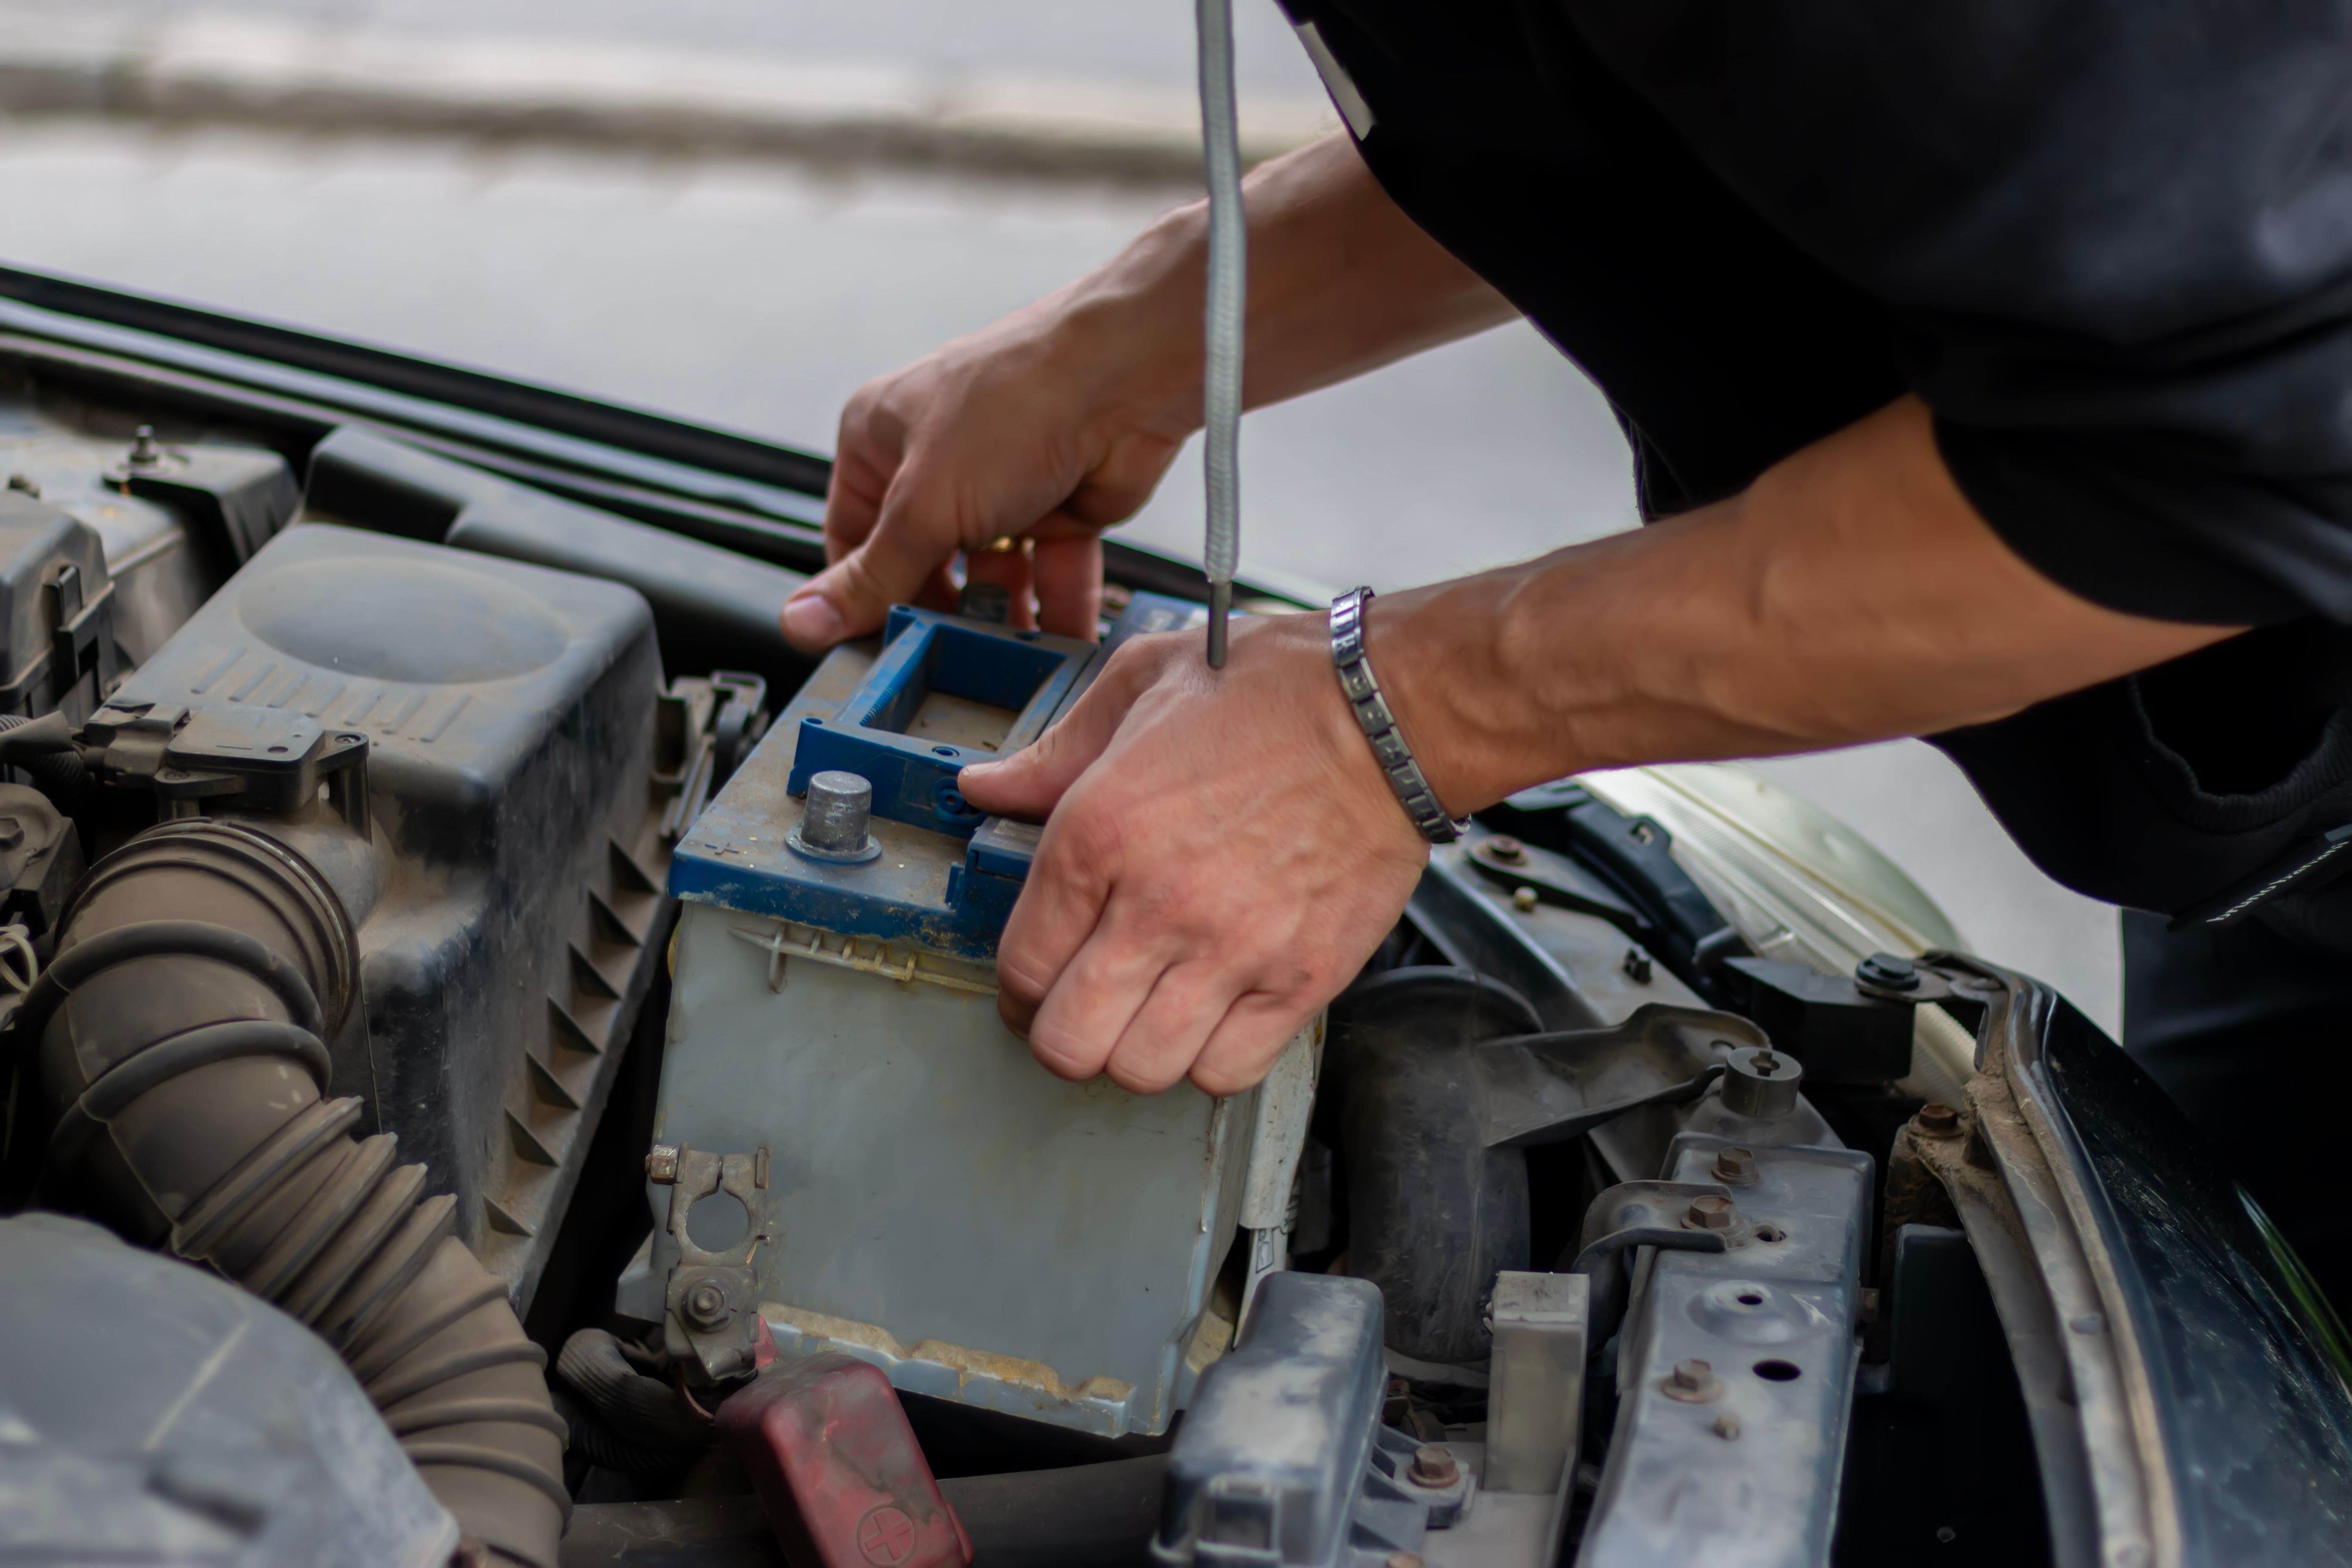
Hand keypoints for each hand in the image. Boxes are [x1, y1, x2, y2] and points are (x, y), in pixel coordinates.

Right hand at [782, 296, 1194, 651]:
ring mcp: (1002, 486)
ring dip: (999, 625)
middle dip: (937, 617)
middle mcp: (939, 461)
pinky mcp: (1061, 508)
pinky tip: (1057, 653)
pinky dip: (1055, 613)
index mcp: (881, 440)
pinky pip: (1050, 576)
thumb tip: (803, 620)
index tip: (873, 649)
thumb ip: (872, 575)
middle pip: (923, 566)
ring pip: (991, 578)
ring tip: (1002, 670)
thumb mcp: (924, 504)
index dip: (860, 597)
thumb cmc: (1015, 402)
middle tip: (941, 668)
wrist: (1127, 376)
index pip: (851, 538)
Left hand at [955, 612, 1430, 1095]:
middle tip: (1078, 1014)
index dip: (1015, 990)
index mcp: (1101, 831)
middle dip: (1060, 1037)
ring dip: (1133, 1053)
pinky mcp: (1300, 979)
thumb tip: (986, 788)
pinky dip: (1209, 1061)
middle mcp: (1158, 903)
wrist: (1391, 713)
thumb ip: (1056, 750)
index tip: (1031, 986)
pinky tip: (1211, 1019)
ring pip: (1142, 1069)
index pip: (1021, 965)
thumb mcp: (1142, 685)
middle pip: (1069, 1041)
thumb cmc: (1273, 692)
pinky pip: (1227, 1071)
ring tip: (1145, 1019)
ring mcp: (1233, 949)